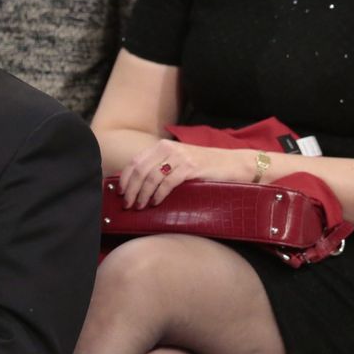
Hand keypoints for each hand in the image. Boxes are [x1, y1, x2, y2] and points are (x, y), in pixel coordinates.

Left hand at [118, 140, 250, 209]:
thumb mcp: (178, 162)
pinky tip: (156, 203)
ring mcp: (180, 157)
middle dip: (131, 189)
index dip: (125, 178)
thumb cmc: (205, 167)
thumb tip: (137, 185)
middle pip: (140, 170)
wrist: (233, 164)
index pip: (135, 161)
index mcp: (162, 146)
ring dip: (142, 194)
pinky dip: (159, 195)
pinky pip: (168, 183)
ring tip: (140, 206)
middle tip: (127, 205)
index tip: (120, 193)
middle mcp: (168, 148)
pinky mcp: (191, 168)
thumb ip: (160, 168)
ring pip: (151, 177)